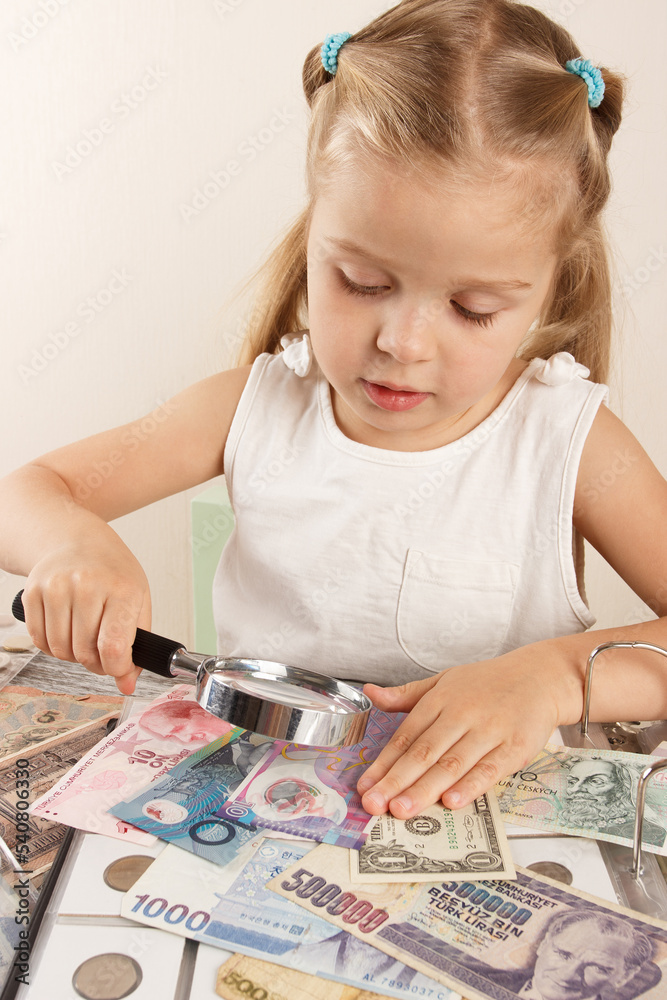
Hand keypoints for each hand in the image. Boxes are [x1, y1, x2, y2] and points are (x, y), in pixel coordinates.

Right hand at [21, 530, 150, 695]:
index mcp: (121, 588)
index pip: (114, 645)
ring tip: (85, 639)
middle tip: (102, 654)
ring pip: (60, 650)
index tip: (120, 671)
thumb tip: (127, 684)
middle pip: (85, 652)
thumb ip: (137, 644)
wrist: (78, 540)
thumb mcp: (138, 599)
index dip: (117, 669)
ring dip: (73, 655)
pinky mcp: (33, 592)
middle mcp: (87, 585)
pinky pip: (39, 640)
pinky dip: (53, 647)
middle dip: (96, 663)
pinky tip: (66, 632)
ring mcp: (56, 587)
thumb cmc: (112, 572)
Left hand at [356, 649, 577, 816]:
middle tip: (375, 804)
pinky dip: (470, 786)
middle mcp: (461, 714)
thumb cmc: (488, 683)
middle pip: (424, 753)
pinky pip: (489, 769)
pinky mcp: (515, 746)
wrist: (540, 676)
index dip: (384, 764)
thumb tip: (370, 693)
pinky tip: (451, 802)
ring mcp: (488, 730)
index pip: (406, 736)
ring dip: (425, 789)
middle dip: (397, 781)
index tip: (365, 786)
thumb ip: (407, 695)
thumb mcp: (444, 682)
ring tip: (402, 809)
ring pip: (452, 764)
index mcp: (440, 700)